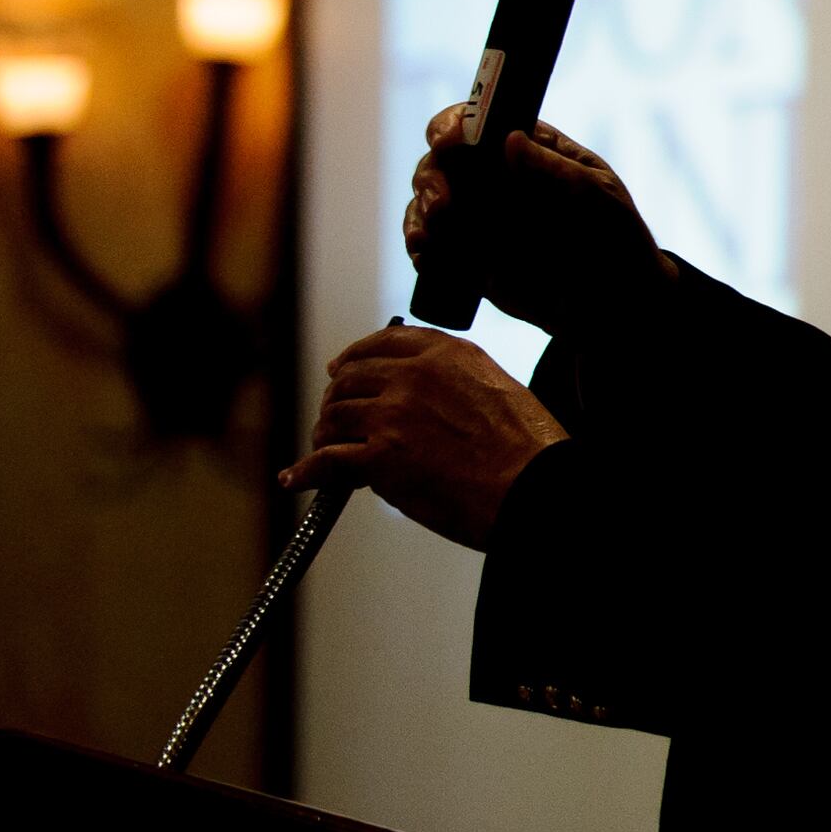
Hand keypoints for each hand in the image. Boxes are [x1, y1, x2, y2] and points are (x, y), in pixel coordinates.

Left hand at [281, 326, 565, 550]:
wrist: (533, 490)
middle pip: (350, 378)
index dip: (356, 355)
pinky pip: (327, 460)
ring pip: (335, 417)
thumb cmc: (528, 451)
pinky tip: (297, 478)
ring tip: (325, 450)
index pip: (385, 341)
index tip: (342, 367)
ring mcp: (393, 415)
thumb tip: (422, 398)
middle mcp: (415, 377)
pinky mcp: (378, 457)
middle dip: (337, 398)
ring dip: (325, 435)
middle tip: (334, 418)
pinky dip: (308, 471)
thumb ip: (456, 382)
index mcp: (449, 355)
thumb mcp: (499, 390)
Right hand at [404, 107, 673, 335]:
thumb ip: (554, 169)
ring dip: (420, 215)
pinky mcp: (466, 252)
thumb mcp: (596, 197)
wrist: (613, 301)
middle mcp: (493, 176)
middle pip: (439, 161)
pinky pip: (428, 244)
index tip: (449, 141)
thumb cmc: (615, 237)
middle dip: (432, 179)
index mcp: (527, 149)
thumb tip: (511, 138)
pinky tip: (427, 258)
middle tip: (445, 206)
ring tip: (433, 237)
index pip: (476, 121)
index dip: (452, 125)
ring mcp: (477, 215)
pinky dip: (420, 247)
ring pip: (426, 202)